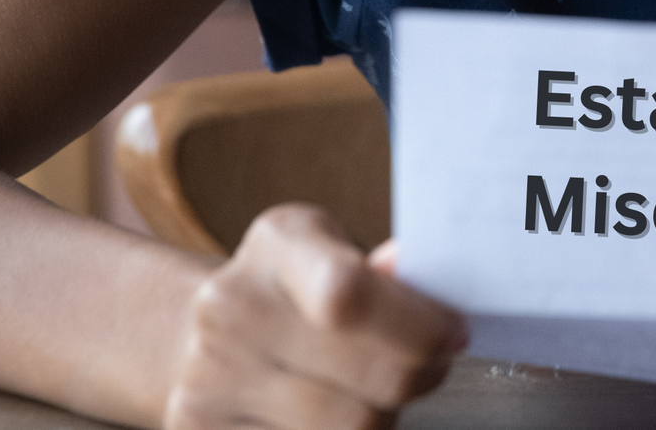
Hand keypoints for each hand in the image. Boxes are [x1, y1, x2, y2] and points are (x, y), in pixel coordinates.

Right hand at [164, 204, 465, 428]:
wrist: (202, 334)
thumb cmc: (296, 291)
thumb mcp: (338, 251)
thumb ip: (387, 273)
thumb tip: (426, 274)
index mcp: (277, 243)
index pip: (347, 294)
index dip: (419, 326)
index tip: (453, 334)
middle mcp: (232, 309)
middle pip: (370, 377)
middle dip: (420, 375)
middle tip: (431, 363)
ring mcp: (210, 380)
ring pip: (352, 428)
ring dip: (384, 414)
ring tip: (376, 389)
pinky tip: (334, 409)